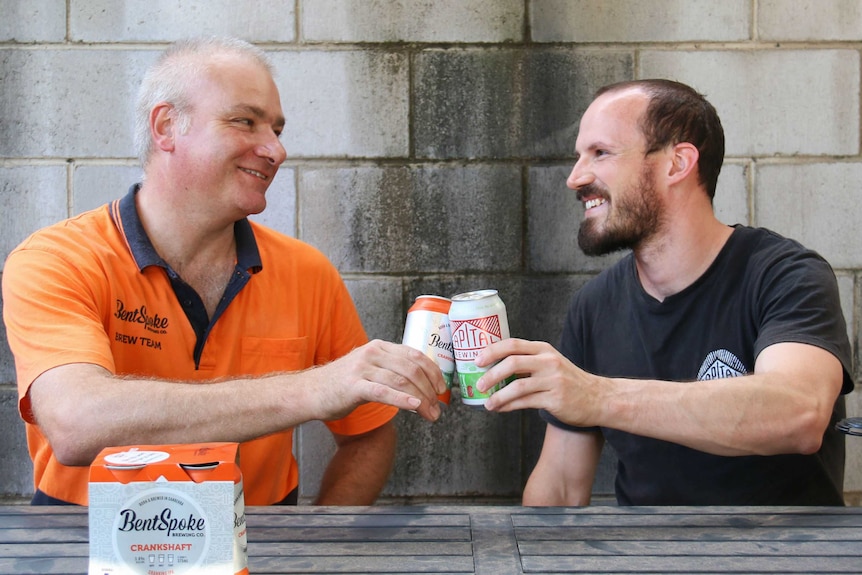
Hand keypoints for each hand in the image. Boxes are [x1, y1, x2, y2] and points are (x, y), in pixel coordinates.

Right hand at [312, 339, 446, 421]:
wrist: (310, 392)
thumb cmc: (342, 383)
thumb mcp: (369, 368)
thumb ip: (391, 371)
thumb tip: (420, 388)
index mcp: (380, 347)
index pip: (414, 355)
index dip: (433, 372)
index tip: (442, 388)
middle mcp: (373, 353)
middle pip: (412, 369)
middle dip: (429, 390)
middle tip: (437, 409)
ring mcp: (363, 368)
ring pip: (401, 381)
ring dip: (421, 399)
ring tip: (430, 414)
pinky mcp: (354, 385)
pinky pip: (383, 391)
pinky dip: (402, 399)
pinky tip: (414, 406)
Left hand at [474, 338, 600, 425]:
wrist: (598, 398)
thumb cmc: (568, 381)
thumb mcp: (550, 363)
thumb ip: (527, 363)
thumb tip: (494, 370)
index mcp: (543, 349)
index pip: (513, 344)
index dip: (492, 351)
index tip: (477, 360)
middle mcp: (548, 361)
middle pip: (512, 362)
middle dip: (491, 374)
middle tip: (479, 384)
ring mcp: (552, 380)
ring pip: (517, 386)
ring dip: (498, 395)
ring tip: (488, 403)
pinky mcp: (555, 399)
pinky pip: (525, 402)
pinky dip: (509, 406)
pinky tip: (500, 408)